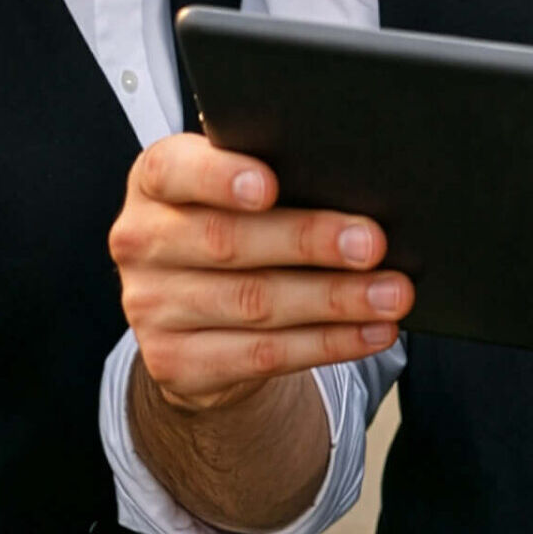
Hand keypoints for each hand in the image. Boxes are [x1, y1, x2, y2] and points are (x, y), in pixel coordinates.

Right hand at [110, 133, 409, 411]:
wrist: (190, 314)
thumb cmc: (230, 227)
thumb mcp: (231, 191)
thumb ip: (273, 177)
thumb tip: (354, 186)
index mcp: (154, 181)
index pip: (174, 170)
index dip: (220, 177)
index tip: (271, 185)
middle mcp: (141, 241)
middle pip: (228, 241)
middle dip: (308, 242)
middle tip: (372, 244)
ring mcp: (150, 307)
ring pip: (254, 303)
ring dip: (335, 300)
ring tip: (391, 293)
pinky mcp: (173, 363)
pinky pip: (262, 355)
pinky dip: (328, 343)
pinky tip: (371, 331)